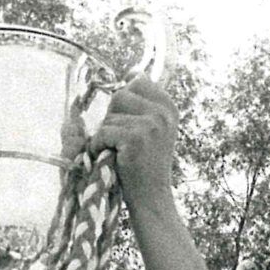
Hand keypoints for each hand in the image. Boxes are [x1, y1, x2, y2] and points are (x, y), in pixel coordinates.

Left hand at [90, 76, 179, 212]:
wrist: (152, 198)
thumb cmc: (145, 165)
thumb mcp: (153, 129)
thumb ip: (144, 103)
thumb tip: (133, 71)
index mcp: (169, 107)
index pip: (139, 80)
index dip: (125, 99)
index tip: (125, 119)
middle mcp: (163, 112)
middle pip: (120, 95)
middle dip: (113, 117)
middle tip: (123, 142)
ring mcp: (152, 124)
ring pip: (110, 116)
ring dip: (106, 135)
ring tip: (119, 153)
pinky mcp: (136, 138)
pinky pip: (104, 132)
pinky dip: (100, 146)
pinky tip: (112, 159)